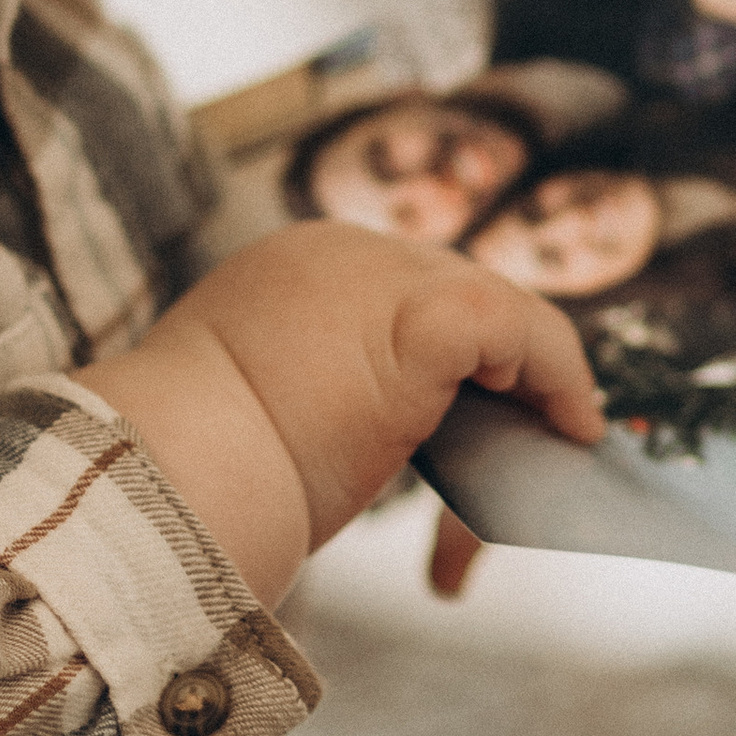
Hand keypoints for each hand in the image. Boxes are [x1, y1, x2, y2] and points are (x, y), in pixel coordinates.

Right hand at [76, 222, 601, 604]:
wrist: (161, 483)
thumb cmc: (187, 481)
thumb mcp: (247, 415)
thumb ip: (303, 398)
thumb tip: (352, 435)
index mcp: (284, 272)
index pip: (393, 302)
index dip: (446, 370)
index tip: (469, 432)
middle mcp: (336, 251)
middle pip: (453, 309)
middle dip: (494, 390)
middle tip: (519, 466)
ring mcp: (382, 273)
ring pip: (497, 321)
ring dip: (533, 394)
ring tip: (555, 453)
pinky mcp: (429, 316)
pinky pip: (527, 332)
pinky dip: (562, 380)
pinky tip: (574, 433)